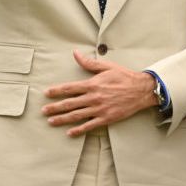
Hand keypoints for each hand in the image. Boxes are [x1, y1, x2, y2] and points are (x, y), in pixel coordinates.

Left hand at [42, 50, 157, 136]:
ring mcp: (99, 109)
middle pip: (70, 103)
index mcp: (92, 84)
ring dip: (62, 119)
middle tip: (44, 110)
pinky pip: (90, 125)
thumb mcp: (106, 66)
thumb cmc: (124, 77)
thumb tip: (75, 53)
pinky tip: (70, 132)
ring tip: (51, 121)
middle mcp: (94, 97)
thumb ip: (89, 62)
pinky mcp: (106, 118)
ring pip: (77, 115)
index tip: (46, 93)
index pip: (70, 88)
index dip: (56, 91)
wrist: (141, 90)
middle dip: (55, 107)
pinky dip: (79, 130)